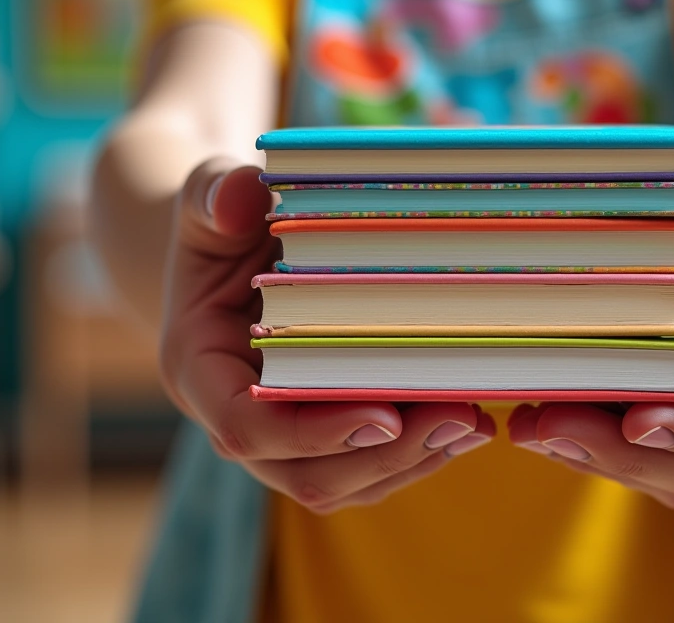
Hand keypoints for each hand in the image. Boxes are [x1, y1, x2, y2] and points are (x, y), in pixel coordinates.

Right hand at [159, 159, 494, 512]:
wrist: (230, 249)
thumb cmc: (223, 218)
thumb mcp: (208, 191)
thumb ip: (217, 191)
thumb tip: (244, 195)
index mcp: (198, 369)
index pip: (245, 427)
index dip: (315, 432)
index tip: (385, 414)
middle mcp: (234, 418)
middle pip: (306, 473)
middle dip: (385, 454)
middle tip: (459, 414)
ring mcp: (279, 438)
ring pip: (345, 483)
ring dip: (412, 461)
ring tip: (475, 420)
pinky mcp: (320, 435)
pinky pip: (367, 468)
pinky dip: (419, 454)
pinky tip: (470, 421)